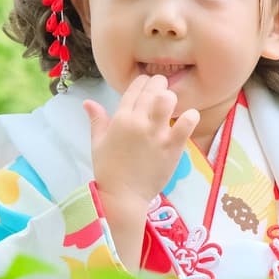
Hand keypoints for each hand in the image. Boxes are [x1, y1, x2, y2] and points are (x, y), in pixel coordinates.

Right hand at [83, 75, 198, 269]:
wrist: (123, 196)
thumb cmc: (109, 170)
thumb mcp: (97, 143)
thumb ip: (97, 120)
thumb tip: (88, 102)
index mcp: (120, 119)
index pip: (135, 88)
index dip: (143, 82)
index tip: (148, 84)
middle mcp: (139, 122)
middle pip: (154, 89)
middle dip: (159, 84)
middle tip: (163, 90)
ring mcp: (157, 134)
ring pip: (168, 100)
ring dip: (172, 98)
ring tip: (172, 105)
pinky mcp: (173, 146)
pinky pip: (187, 123)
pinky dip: (190, 116)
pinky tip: (188, 118)